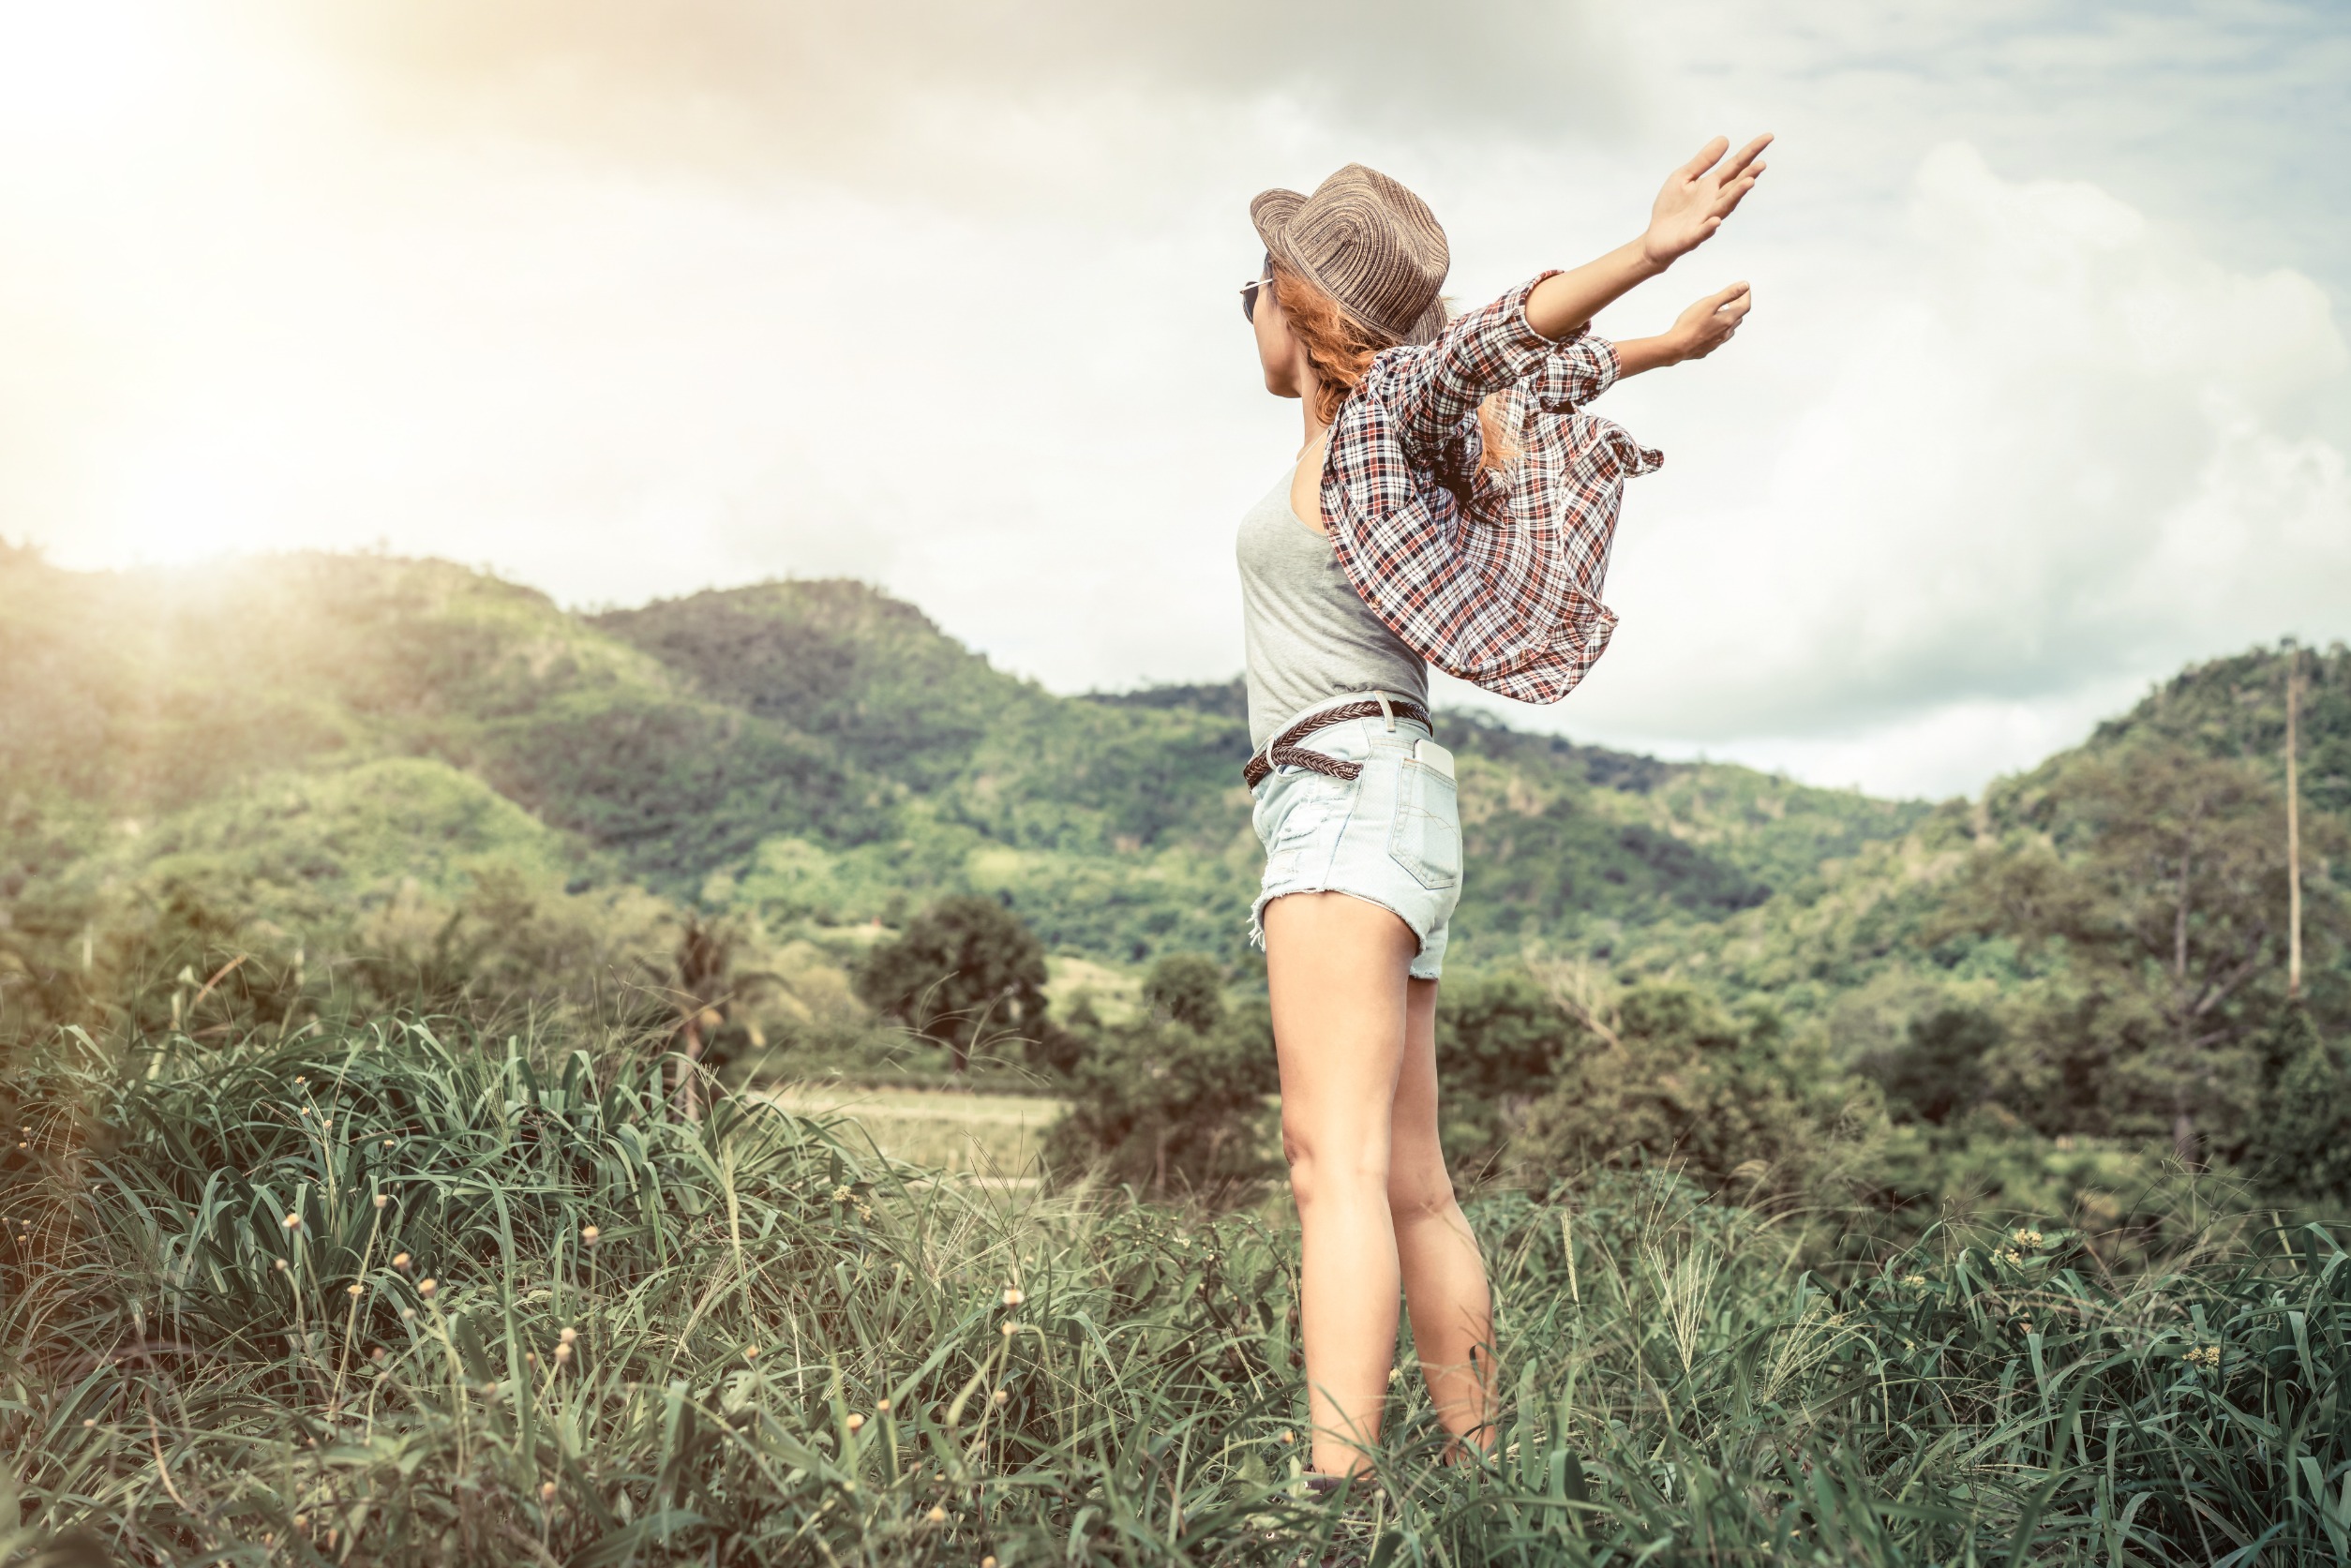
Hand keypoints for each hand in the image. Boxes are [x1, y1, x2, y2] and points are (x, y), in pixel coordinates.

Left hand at [1643, 134, 1770, 267]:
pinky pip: (1702, 232)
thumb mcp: (1684, 176)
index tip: (1769, 137)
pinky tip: (1715, 221)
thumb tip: (1725, 138)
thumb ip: (1703, 161)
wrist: (1655, 237)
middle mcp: (1714, 201)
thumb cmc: (1671, 206)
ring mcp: (1705, 219)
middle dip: (1748, 176)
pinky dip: (1709, 227)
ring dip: (1736, 195)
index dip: (1751, 152)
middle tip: (1761, 164)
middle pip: (1735, 186)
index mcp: (1712, 185)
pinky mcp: (1692, 237)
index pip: (1736, 166)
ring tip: (1749, 182)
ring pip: (1724, 207)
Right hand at [1666, 282, 1751, 361]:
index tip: (1744, 288)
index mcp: (1727, 320)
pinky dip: (1719, 329)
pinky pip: (1718, 337)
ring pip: (1729, 329)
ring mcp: (1717, 342)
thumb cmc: (1691, 325)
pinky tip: (1709, 326)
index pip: (1745, 306)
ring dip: (1729, 318)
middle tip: (1733, 297)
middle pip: (1738, 317)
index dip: (1746, 295)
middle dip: (1737, 305)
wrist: (1677, 347)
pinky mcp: (1707, 348)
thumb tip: (1745, 286)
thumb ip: (1728, 294)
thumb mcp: (1710, 303)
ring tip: (1721, 311)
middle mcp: (1725, 332)